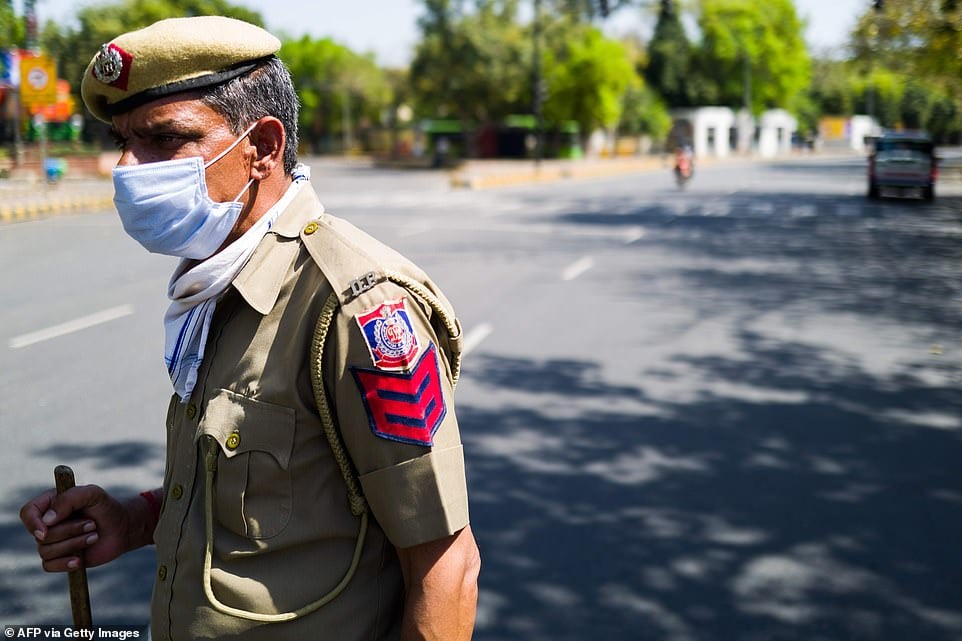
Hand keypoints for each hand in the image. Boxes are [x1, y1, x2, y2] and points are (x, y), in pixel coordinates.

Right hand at [19, 485, 151, 571]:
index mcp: (50, 504)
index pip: (27, 512)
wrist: (122, 528)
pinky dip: (64, 563)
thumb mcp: (93, 494)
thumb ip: (70, 498)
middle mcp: (47, 524)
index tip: (46, 529)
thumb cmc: (106, 508)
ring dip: (74, 543)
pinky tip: (79, 560)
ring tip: (94, 535)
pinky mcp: (59, 558)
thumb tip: (46, 520)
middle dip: (69, 530)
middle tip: (93, 524)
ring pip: (46, 551)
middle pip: (41, 535)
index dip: (33, 522)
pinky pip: (48, 566)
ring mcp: (52, 542)